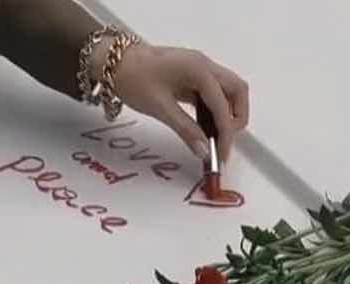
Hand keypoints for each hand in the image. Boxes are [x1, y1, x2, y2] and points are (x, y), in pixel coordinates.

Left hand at [97, 42, 249, 161]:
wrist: (112, 61)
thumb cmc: (132, 76)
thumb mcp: (160, 107)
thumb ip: (186, 130)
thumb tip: (204, 150)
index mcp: (198, 69)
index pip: (223, 106)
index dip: (225, 134)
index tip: (221, 155)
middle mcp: (203, 65)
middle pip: (237, 91)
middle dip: (236, 118)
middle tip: (223, 142)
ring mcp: (199, 69)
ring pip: (228, 92)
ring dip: (227, 115)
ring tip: (214, 138)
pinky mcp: (192, 76)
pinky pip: (213, 94)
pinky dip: (215, 111)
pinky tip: (204, 128)